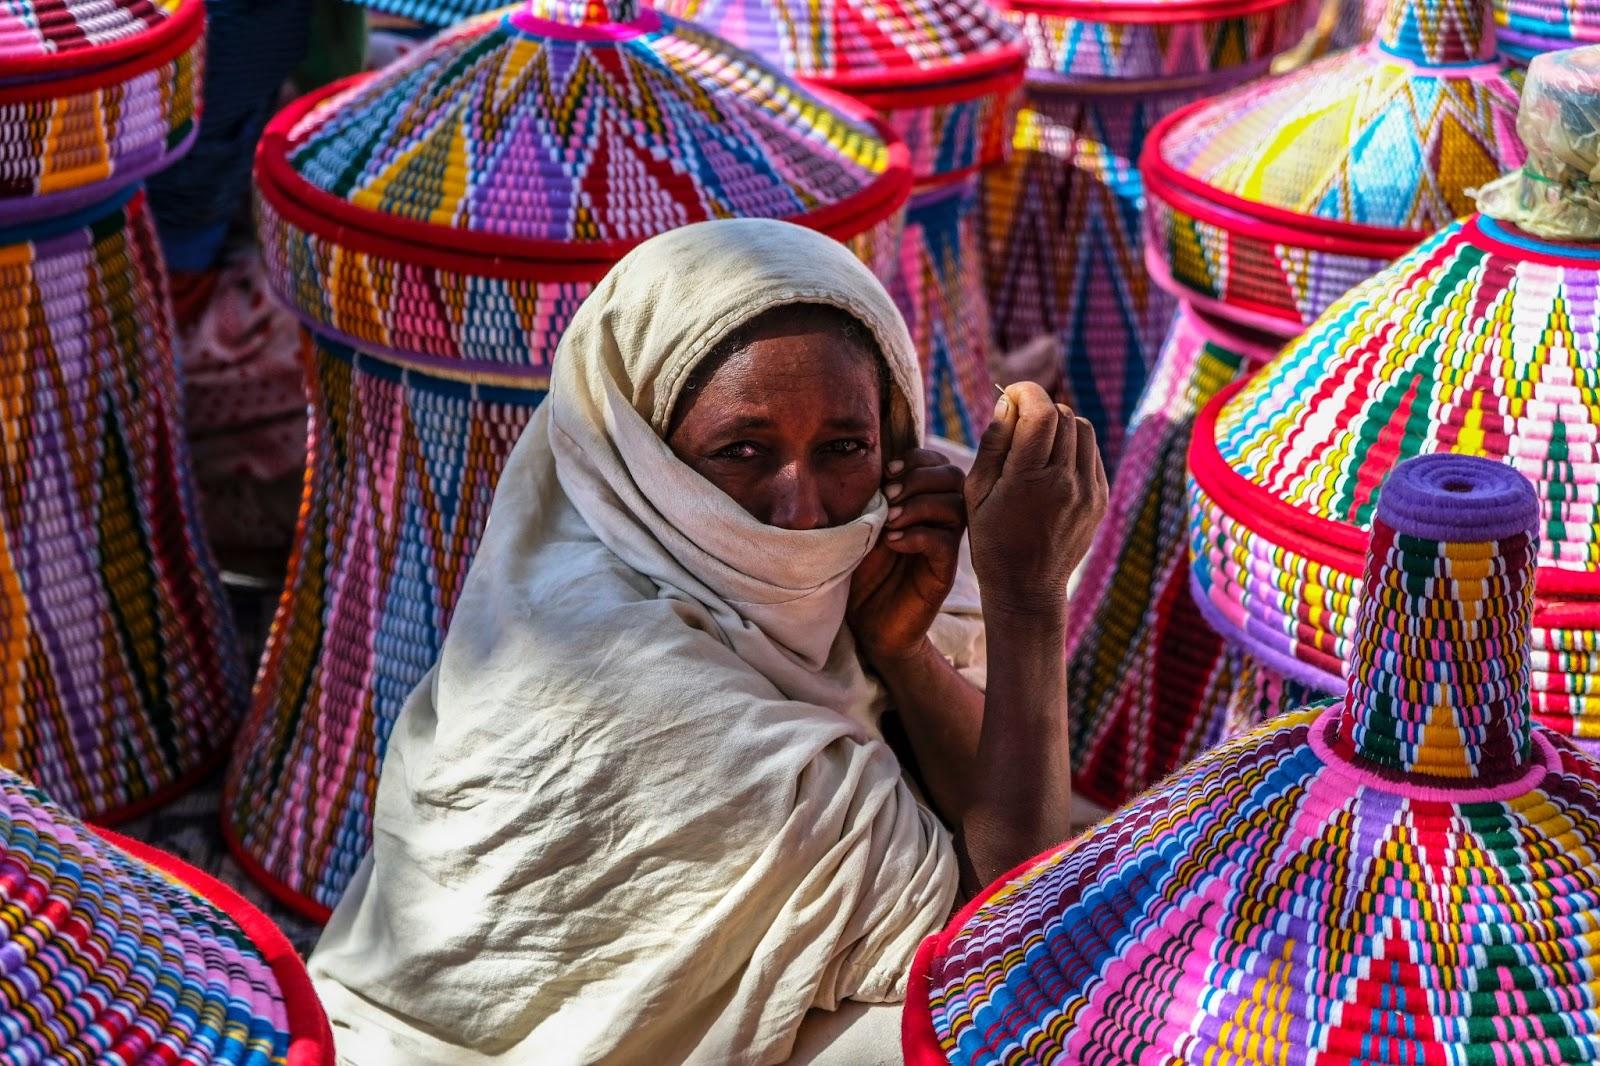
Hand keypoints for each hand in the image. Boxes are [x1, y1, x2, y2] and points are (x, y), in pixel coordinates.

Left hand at [848, 448, 965, 664]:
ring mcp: (944, 546)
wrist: (866, 621)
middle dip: (920, 477)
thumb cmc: (861, 569)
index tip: (887, 472)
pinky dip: (918, 535)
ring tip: (889, 520)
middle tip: (888, 495)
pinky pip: (945, 543)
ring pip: (956, 506)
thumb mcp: (861, 524)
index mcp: (922, 502)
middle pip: (954, 478)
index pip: (938, 463)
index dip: (917, 458)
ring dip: (918, 505)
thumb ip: (872, 496)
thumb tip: (873, 463)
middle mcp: (939, 520)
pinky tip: (893, 542)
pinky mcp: (942, 573)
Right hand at [965, 384, 1107, 619]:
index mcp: (1029, 479)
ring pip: (1082, 429)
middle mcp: (1065, 482)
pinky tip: (1051, 464)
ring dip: (1058, 425)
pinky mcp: (1100, 499)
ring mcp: (1088, 491)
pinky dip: (1072, 447)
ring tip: (1036, 443)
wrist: (1026, 587)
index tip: (1009, 395)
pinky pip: (1091, 453)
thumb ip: (993, 443)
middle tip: (1017, 421)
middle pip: (1062, 415)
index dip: (1025, 392)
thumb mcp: (976, 492)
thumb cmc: (991, 539)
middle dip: (1038, 408)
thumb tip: (1007, 403)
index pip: (1041, 412)